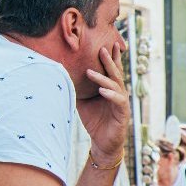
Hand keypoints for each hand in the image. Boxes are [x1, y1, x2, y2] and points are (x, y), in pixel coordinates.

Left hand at [76, 44, 131, 160]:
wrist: (103, 142)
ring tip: (91, 71)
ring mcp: (122, 103)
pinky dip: (110, 95)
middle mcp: (118, 93)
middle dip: (110, 61)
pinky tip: (102, 91)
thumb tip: (62, 73)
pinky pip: (118, 101)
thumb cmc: (94, 120)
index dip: (112, 57)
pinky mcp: (123, 114)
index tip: (109, 43)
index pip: (111, 70)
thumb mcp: (82, 101)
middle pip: (116, 74)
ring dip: (104, 77)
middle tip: (103, 48)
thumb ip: (78, 87)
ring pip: (116, 86)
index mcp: (110, 88)